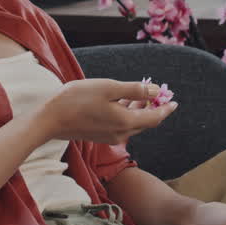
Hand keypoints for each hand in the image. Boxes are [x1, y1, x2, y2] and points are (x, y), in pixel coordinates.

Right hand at [37, 79, 177, 144]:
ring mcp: (111, 136)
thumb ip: (135, 91)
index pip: (155, 118)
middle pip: (145, 121)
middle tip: (160, 93)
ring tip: (144, 93)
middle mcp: (121, 133)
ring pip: (133, 123)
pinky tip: (125, 101)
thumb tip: (156, 91)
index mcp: (126, 122)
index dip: (166, 108)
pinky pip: (122, 124)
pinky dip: (128, 112)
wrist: (51, 119)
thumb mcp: (109, 88)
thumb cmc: (78, 99)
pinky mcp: (101, 135)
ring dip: (140, 109)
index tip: (174, 100)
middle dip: (154, 107)